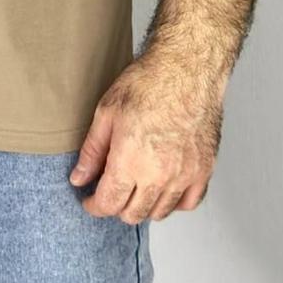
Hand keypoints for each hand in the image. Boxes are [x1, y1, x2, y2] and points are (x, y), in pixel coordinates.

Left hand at [69, 51, 224, 221]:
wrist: (187, 69)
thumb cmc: (147, 83)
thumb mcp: (107, 112)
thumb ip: (92, 151)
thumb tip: (79, 178)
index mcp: (130, 162)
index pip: (108, 204)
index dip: (94, 205)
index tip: (89, 199)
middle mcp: (159, 176)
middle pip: (133, 213)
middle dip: (116, 206)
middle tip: (110, 189)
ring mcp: (184, 176)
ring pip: (159, 212)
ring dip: (143, 205)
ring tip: (135, 186)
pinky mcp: (204, 170)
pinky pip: (188, 203)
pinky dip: (173, 202)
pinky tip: (163, 187)